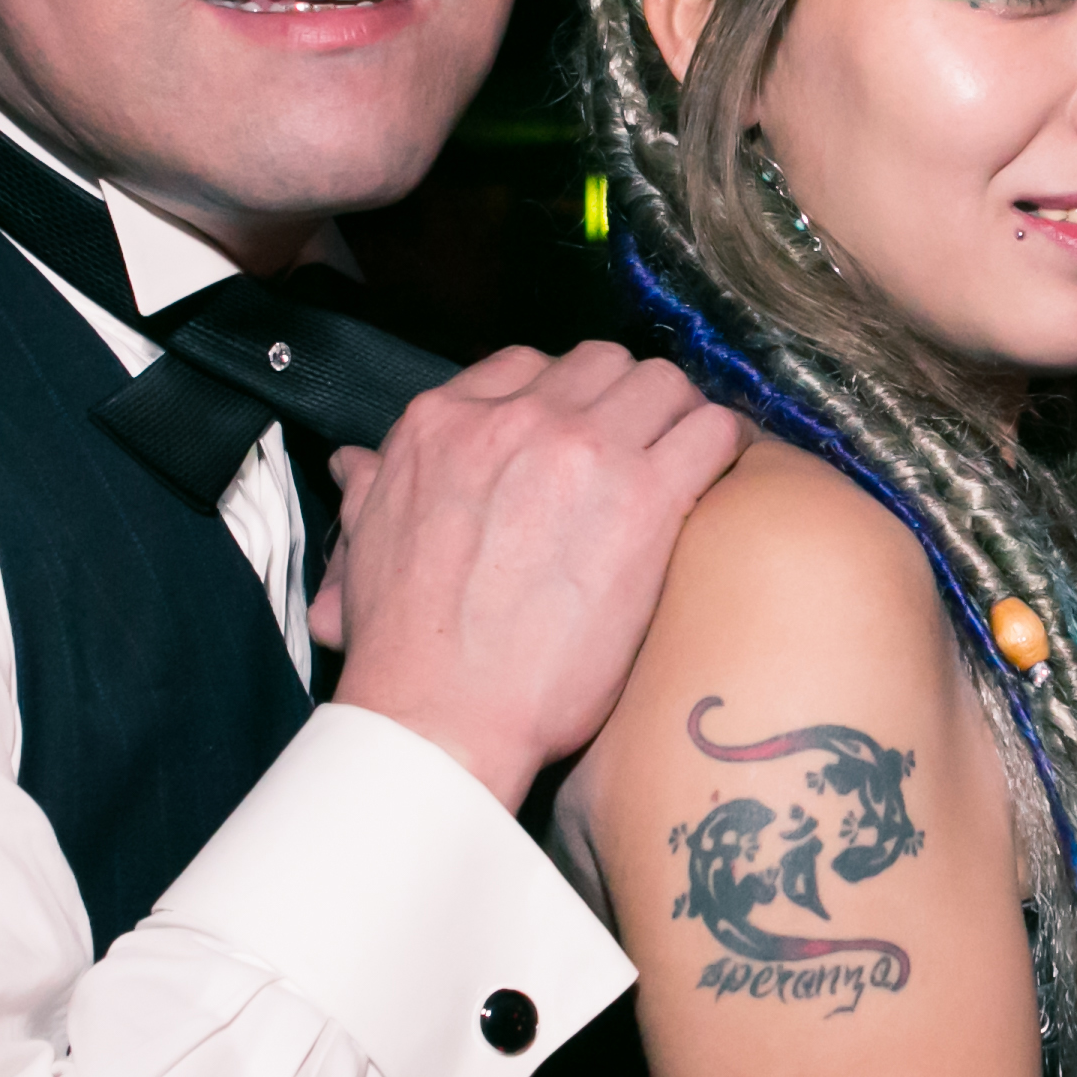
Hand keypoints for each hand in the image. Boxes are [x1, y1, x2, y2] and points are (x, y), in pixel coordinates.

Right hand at [309, 342, 744, 807]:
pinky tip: (717, 479)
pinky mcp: (645, 498)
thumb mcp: (366, 540)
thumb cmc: (404, 645)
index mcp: (443, 421)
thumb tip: (353, 462)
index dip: (564, 398)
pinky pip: (711, 432)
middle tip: (640, 447)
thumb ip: (369, 486)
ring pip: (662, 383)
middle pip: (602, 364)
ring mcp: (583, 450)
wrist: (444, 712)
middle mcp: (516, 418)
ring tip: (684, 462)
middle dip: (624, 399)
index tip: (582, 434)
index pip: (528, 366)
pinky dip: (723, 446)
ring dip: (677, 417)